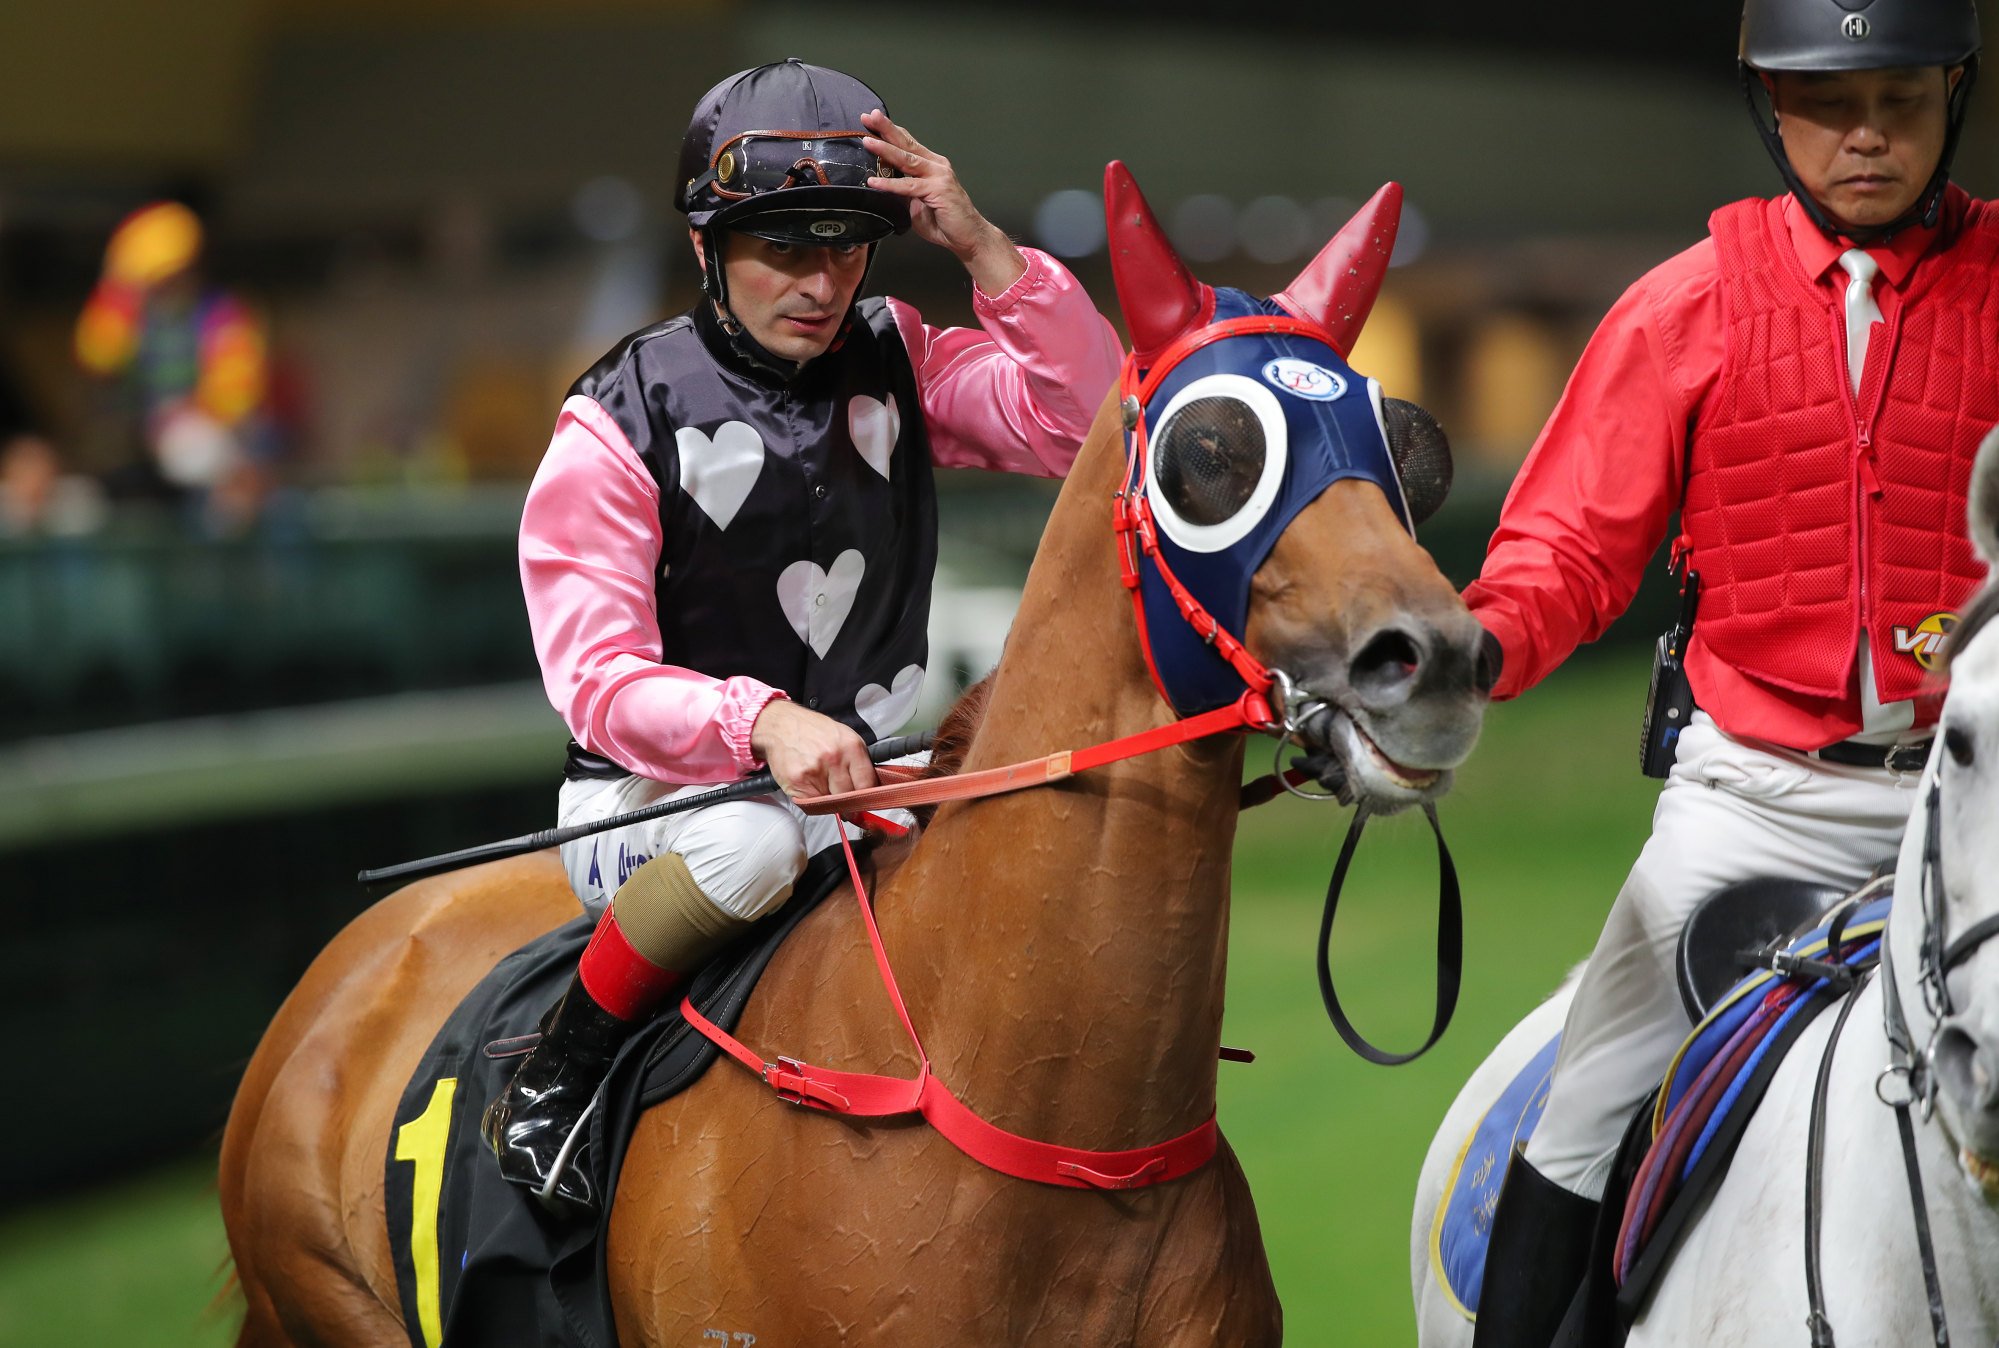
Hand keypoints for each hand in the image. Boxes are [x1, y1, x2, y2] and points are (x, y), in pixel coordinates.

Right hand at [750, 698, 877, 798]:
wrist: (781, 725)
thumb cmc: (813, 731)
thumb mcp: (844, 737)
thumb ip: (858, 762)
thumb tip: (871, 787)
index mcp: (851, 747)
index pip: (867, 785)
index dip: (866, 797)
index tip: (863, 801)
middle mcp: (834, 758)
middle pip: (849, 797)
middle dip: (846, 800)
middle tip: (840, 793)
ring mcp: (815, 771)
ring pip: (831, 802)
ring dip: (828, 798)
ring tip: (821, 781)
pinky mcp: (798, 782)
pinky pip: (811, 803)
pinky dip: (812, 798)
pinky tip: (809, 783)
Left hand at [861, 109, 1025, 297]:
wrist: (968, 236)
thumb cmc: (945, 221)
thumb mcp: (917, 201)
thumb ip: (903, 189)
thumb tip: (883, 183)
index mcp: (931, 165)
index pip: (907, 143)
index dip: (889, 130)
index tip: (870, 119)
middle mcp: (935, 165)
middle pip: (907, 143)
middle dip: (886, 129)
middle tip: (869, 117)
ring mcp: (938, 176)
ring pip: (907, 159)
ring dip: (885, 149)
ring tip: (867, 141)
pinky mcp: (937, 190)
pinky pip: (909, 186)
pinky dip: (890, 184)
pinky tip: (874, 181)